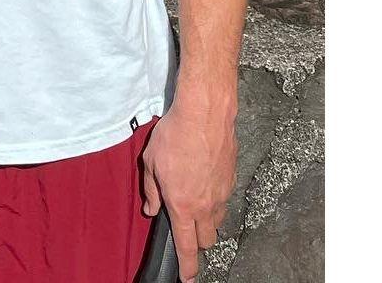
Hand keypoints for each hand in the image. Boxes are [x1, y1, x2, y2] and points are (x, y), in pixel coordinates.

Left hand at [141, 98, 235, 281]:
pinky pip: (223, 201)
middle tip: (186, 227)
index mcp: (183, 205)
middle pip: (206, 240)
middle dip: (196, 240)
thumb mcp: (151, 162)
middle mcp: (205, 206)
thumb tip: (151, 209)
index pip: (186, 246)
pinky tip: (204, 181)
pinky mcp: (231, 182)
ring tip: (193, 199)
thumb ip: (151, 190)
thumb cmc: (174, 135)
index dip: (188, 267)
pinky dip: (214, 200)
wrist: (204, 115)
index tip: (189, 278)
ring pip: (217, 222)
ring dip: (206, 219)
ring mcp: (221, 195)